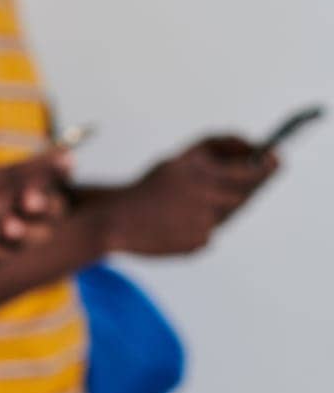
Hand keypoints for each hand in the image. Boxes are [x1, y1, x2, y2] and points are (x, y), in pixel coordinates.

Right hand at [0, 151, 69, 276]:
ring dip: (26, 207)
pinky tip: (9, 221)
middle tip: (67, 166)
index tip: (71, 155)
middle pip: (18, 199)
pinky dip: (5, 228)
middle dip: (43, 182)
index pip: (9, 177)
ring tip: (38, 195)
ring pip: (9, 221)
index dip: (43, 166)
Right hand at [105, 135, 278, 255]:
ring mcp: (203, 225)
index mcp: (202, 174)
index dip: (268, 164)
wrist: (115, 221)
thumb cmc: (148, 188)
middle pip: (245, 194)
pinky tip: (179, 222)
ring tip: (193, 203)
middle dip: (248, 185)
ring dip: (222, 205)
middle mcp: (207, 199)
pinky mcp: (197, 244)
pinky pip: (211, 231)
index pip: (252, 171)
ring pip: (228, 214)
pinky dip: (202, 224)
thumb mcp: (178, 159)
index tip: (276, 157)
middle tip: (248, 177)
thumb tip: (249, 147)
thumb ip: (214, 148)